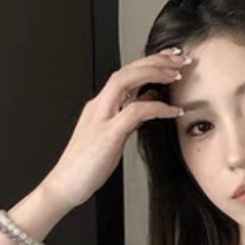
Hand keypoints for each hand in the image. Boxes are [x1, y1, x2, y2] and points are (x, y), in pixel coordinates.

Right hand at [42, 49, 193, 209]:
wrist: (64, 186)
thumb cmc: (86, 165)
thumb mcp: (114, 135)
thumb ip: (130, 116)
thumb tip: (148, 99)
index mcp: (100, 105)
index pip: (126, 73)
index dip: (149, 62)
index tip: (170, 58)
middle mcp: (99, 106)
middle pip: (126, 70)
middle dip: (155, 60)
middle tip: (180, 58)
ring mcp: (101, 119)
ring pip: (125, 81)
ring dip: (153, 73)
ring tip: (177, 75)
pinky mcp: (107, 136)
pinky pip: (134, 113)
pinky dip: (156, 107)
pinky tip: (173, 110)